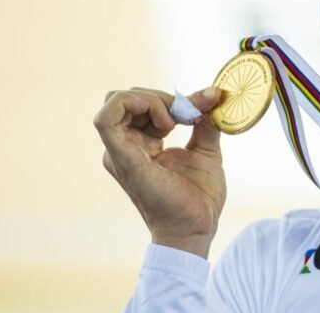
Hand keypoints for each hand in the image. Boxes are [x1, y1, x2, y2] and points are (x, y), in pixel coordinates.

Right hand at [93, 86, 224, 258]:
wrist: (197, 225)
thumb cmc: (199, 196)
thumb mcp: (206, 148)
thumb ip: (204, 121)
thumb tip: (212, 95)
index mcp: (139, 144)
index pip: (142, 103)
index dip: (171, 98)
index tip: (202, 105)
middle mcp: (123, 147)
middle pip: (128, 97)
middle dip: (162, 97)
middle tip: (188, 115)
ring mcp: (118, 152)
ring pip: (117, 100)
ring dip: (152, 100)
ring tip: (175, 122)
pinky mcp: (120, 158)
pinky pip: (107, 118)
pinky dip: (137, 105)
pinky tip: (166, 123)